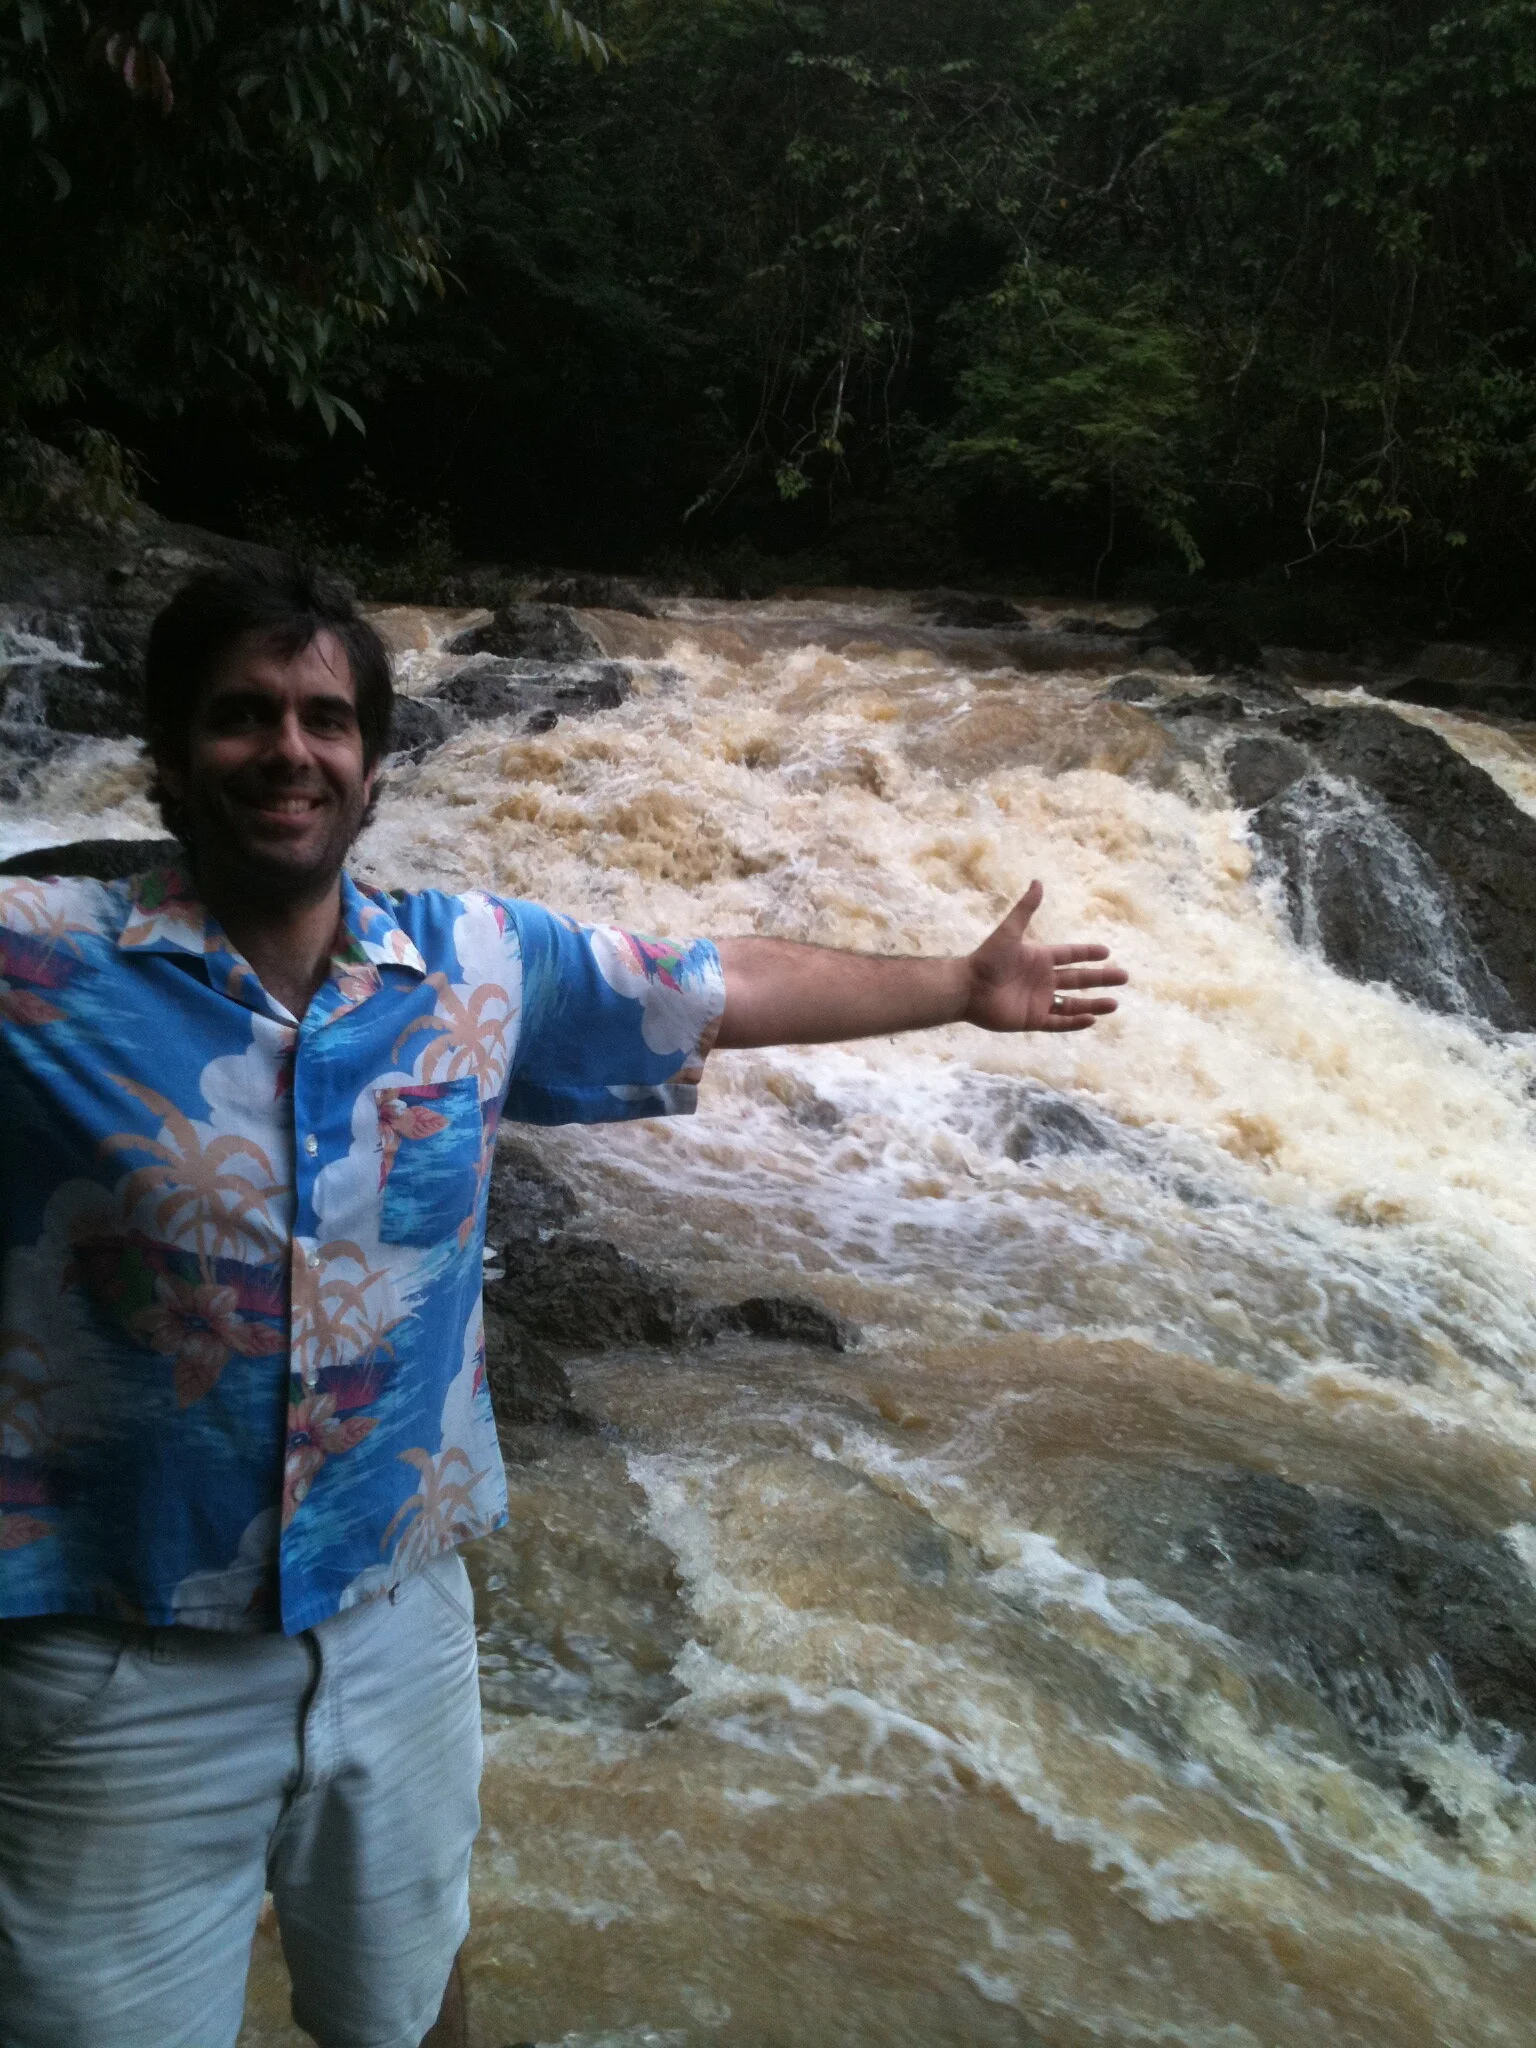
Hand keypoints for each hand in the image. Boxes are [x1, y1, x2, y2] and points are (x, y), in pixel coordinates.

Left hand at [962, 881, 1125, 1032]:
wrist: (968, 988)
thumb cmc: (987, 959)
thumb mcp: (1009, 932)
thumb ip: (1026, 909)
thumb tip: (1038, 882)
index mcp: (1040, 958)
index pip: (1070, 955)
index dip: (1088, 953)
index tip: (1107, 952)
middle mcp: (1043, 979)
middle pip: (1078, 979)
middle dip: (1101, 978)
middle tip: (1124, 977)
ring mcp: (1038, 1000)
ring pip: (1072, 1003)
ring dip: (1093, 1003)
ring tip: (1115, 1004)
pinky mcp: (1032, 1020)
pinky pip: (1058, 1023)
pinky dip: (1074, 1023)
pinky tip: (1092, 1019)